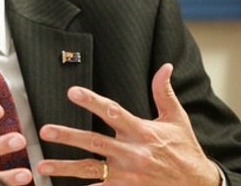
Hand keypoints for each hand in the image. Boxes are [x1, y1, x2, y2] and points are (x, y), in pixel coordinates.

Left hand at [38, 63, 220, 184]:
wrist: (198, 185)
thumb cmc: (185, 149)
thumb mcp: (177, 119)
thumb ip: (164, 92)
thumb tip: (164, 67)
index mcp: (142, 131)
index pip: (113, 112)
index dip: (92, 101)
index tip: (72, 92)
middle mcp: (132, 153)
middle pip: (95, 142)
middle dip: (69, 136)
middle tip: (45, 130)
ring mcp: (128, 175)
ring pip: (90, 170)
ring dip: (65, 167)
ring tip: (41, 165)